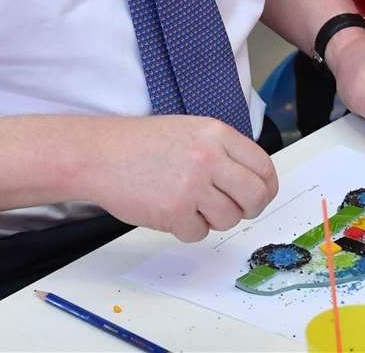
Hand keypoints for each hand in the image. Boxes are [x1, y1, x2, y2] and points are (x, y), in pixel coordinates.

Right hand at [77, 114, 278, 242]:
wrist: (99, 154)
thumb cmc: (140, 144)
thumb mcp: (190, 131)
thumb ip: (222, 151)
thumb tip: (254, 181)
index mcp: (216, 133)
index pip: (264, 167)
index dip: (265, 188)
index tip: (258, 196)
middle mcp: (208, 157)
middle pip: (255, 197)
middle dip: (248, 209)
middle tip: (232, 208)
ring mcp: (192, 185)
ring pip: (229, 219)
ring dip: (212, 218)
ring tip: (187, 202)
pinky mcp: (174, 211)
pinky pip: (199, 233)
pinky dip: (186, 228)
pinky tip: (169, 209)